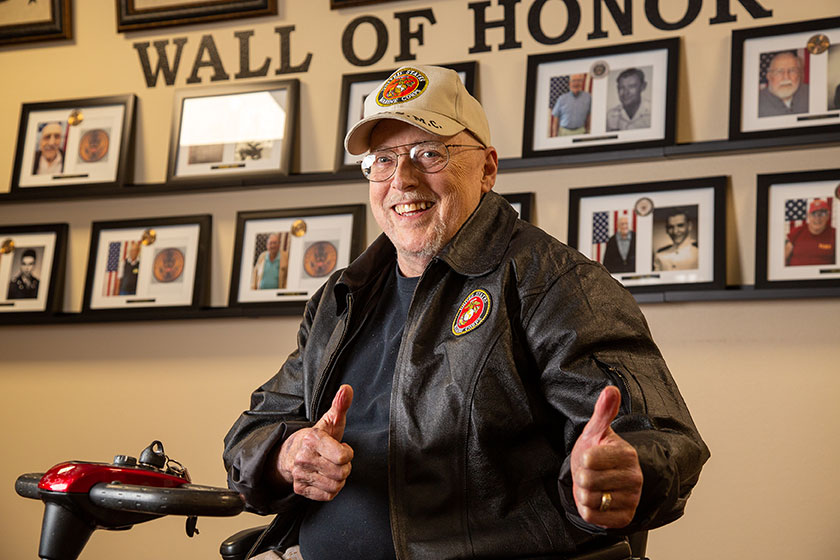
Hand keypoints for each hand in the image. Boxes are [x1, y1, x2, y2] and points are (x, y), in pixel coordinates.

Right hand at [276, 384, 353, 500]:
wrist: (292, 453)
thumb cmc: (317, 438)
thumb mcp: (330, 420)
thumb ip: (340, 405)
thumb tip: (347, 389)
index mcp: (312, 439)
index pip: (343, 457)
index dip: (348, 453)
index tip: (342, 448)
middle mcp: (303, 458)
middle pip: (341, 473)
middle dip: (345, 467)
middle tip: (337, 459)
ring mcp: (300, 474)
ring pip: (335, 486)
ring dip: (339, 479)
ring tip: (332, 468)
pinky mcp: (300, 489)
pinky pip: (327, 496)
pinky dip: (331, 489)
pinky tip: (326, 478)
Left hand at [570, 386, 642, 527]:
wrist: (603, 478)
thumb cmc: (597, 452)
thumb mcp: (597, 430)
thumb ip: (603, 411)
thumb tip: (611, 390)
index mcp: (628, 455)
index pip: (589, 459)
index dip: (583, 459)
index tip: (591, 457)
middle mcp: (635, 478)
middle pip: (587, 480)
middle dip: (581, 477)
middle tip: (589, 473)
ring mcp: (631, 500)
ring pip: (589, 499)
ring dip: (584, 494)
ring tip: (593, 486)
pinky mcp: (624, 518)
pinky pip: (593, 516)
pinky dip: (588, 510)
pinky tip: (597, 500)